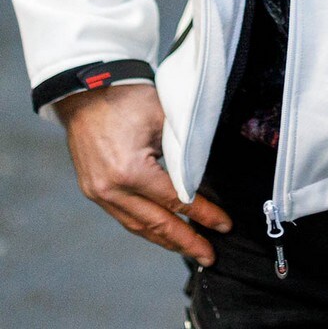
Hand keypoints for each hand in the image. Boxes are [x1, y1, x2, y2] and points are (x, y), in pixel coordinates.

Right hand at [55, 83, 230, 264]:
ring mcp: (98, 192)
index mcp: (130, 172)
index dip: (203, 214)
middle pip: (156, 224)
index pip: (176, 200)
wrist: (88, 89)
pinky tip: (160, 232)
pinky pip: (123, 216)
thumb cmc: (128, 97)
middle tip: (209, 255)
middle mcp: (111, 189)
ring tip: (188, 249)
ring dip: (164, 239)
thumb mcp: (164, 119)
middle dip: (186, 241)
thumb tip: (203, 177)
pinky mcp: (92, 189)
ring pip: (137, 226)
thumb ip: (183, 151)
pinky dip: (144, 226)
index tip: (223, 225)